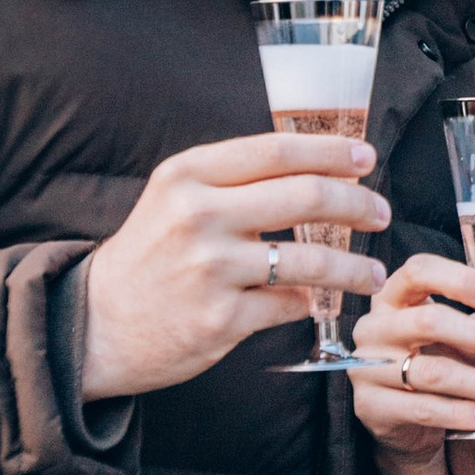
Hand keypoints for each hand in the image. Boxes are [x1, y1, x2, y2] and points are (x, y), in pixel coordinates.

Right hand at [79, 133, 390, 401]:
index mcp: (188, 175)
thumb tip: (315, 167)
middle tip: (380, 213)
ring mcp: (210, 269)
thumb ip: (234, 179)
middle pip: (306, 196)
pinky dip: (311, 303)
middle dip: (358, 204)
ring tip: (373, 273)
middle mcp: (198, 215)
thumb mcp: (176, 198)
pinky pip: (290, 305)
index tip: (365, 158)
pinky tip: (319, 303)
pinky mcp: (220, 320)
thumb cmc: (149, 255)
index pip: (278, 151)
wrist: (94, 324)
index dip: (331, 151)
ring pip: (311, 259)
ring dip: (355, 267)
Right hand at [347, 252, 474, 458]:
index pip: (419, 271)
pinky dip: (463, 413)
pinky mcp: (370, 406)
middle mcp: (375, 326)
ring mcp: (368, 367)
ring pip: (433, 372)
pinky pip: (424, 408)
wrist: (404, 423)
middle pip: (429, 320)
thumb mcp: (466, 348)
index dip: (461, 280)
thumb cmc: (436, 366)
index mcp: (395, 297)